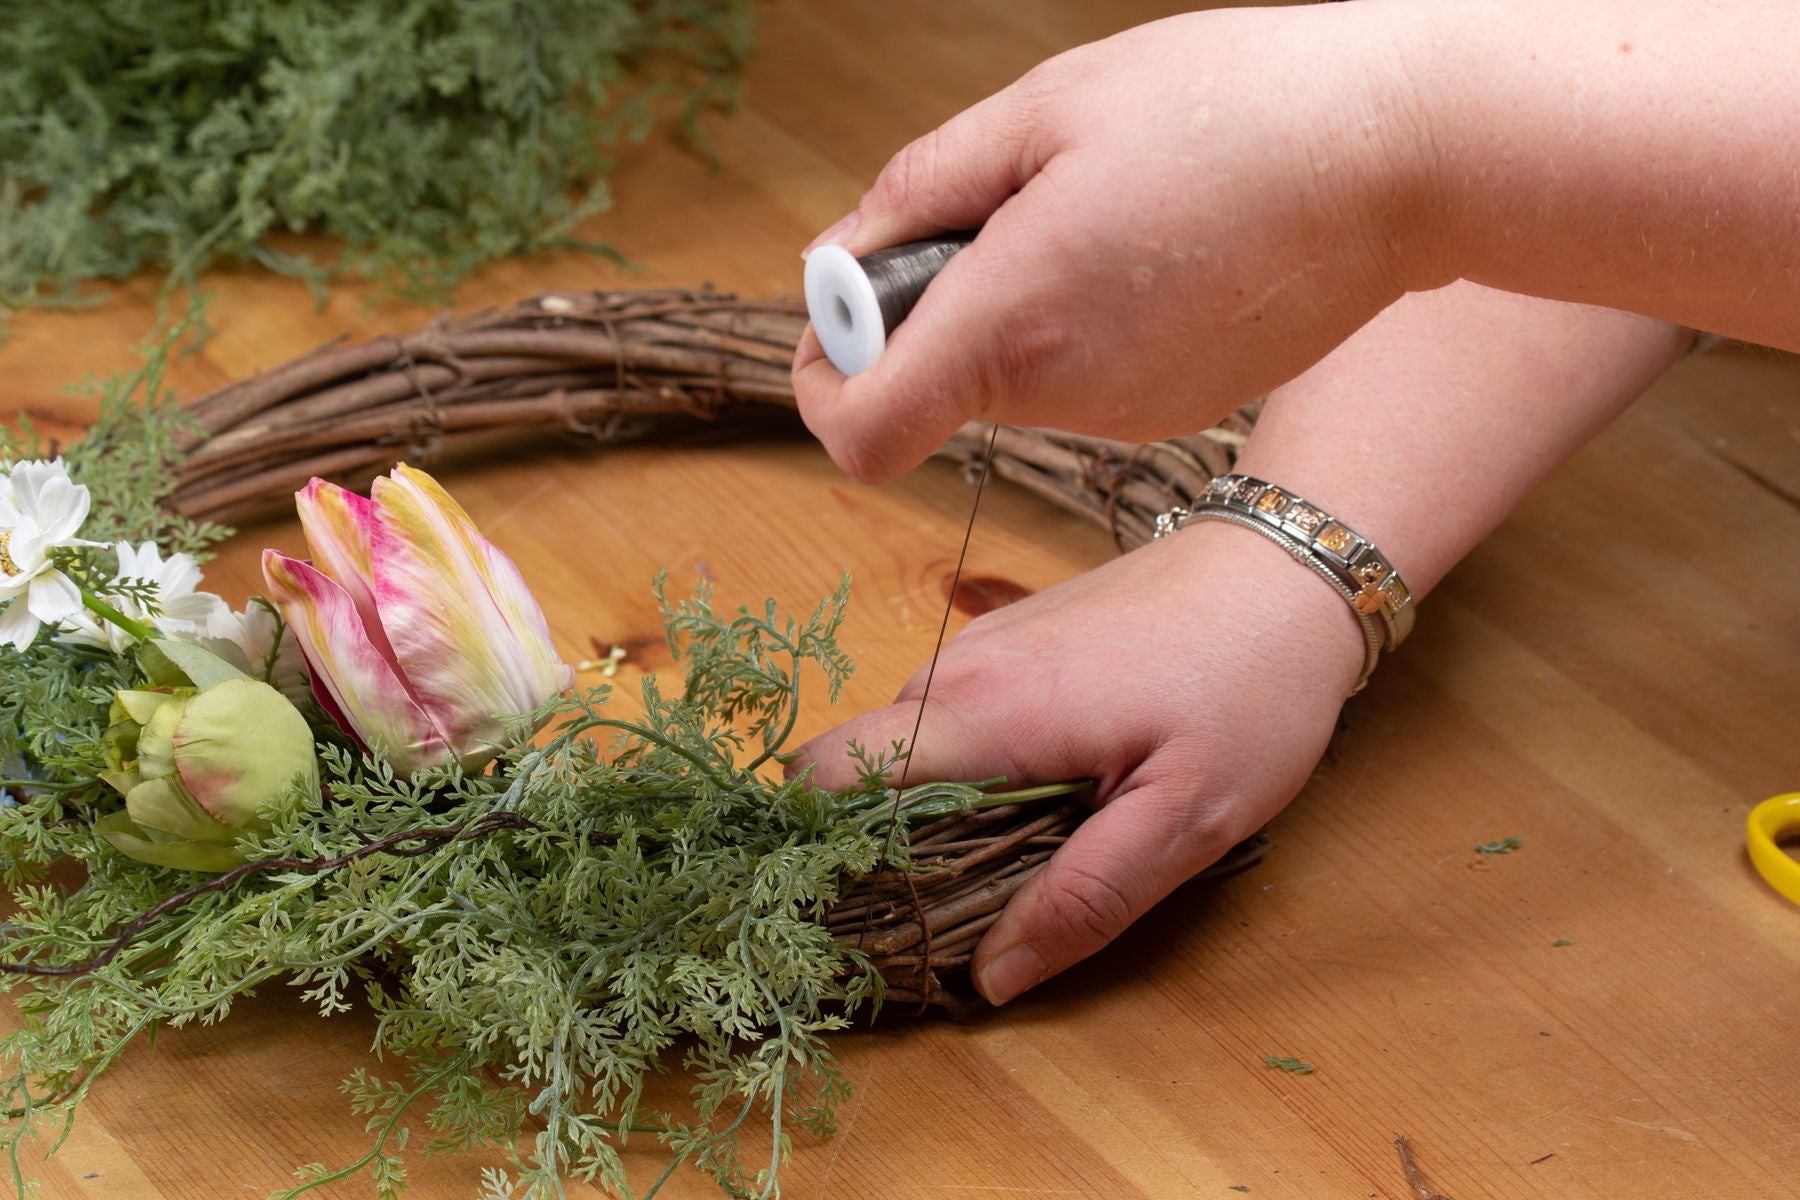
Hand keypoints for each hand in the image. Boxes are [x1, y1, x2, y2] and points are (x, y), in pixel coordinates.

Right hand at [791, 520, 1363, 1003]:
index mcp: (981, 712)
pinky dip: (970, 771)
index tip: (876, 917)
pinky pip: (950, 721)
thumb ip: (1085, 898)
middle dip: (888, 850)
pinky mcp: (1009, 641)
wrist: (1287, 563)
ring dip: (937, 812)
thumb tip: (990, 976)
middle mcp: (956, 671)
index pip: (824, 777)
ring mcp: (979, 648)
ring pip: (905, 750)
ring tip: (1028, 854)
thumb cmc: (1250, 686)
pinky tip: (1050, 793)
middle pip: (858, 774)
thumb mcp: (1188, 817)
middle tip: (974, 909)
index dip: (824, 853)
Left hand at [792, 4, 1434, 482]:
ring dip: (1010, 307)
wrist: (1402, 154)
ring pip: (1007, 380)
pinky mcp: (1174, 412)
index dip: (827, 373)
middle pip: (930, 388)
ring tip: (1098, 211)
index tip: (853, 305)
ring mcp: (1125, 417)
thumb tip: (841, 258)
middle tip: (999, 209)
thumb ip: (917, 191)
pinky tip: (1149, 244)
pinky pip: (1080, 380)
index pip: (859, 432)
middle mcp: (1063, 398)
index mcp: (1012, 324)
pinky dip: (1078, 324)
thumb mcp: (1044, 108)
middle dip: (929, 306)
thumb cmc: (1227, 107)